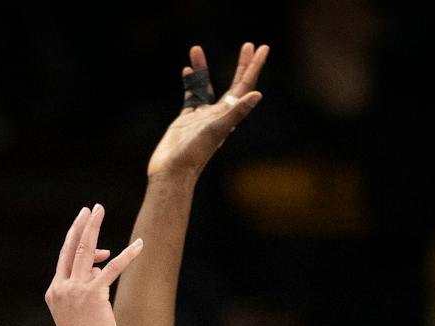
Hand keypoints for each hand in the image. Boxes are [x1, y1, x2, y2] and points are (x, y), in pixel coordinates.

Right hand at [44, 204, 142, 325]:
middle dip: (81, 225)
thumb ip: (85, 288)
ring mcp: (76, 289)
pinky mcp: (94, 294)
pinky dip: (128, 255)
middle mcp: (62, 286)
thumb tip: (100, 270)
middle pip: (70, 248)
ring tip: (99, 210)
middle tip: (89, 209)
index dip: (76, 242)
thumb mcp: (78, 310)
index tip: (86, 228)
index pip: (65, 259)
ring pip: (85, 251)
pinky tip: (139, 244)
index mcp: (54, 290)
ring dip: (93, 227)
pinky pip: (113, 269)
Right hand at [146, 42, 268, 180]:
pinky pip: (191, 95)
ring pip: (206, 86)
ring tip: (196, 48)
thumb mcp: (217, 130)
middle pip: (234, 84)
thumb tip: (257, 94)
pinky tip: (187, 70)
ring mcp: (202, 116)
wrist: (172, 171)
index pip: (245, 86)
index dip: (254, 67)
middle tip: (249, 44)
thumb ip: (236, 112)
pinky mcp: (186, 119)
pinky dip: (190, 82)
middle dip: (242, 65)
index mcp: (228, 115)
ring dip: (204, 67)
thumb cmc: (194, 154)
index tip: (262, 48)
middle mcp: (218, 115)